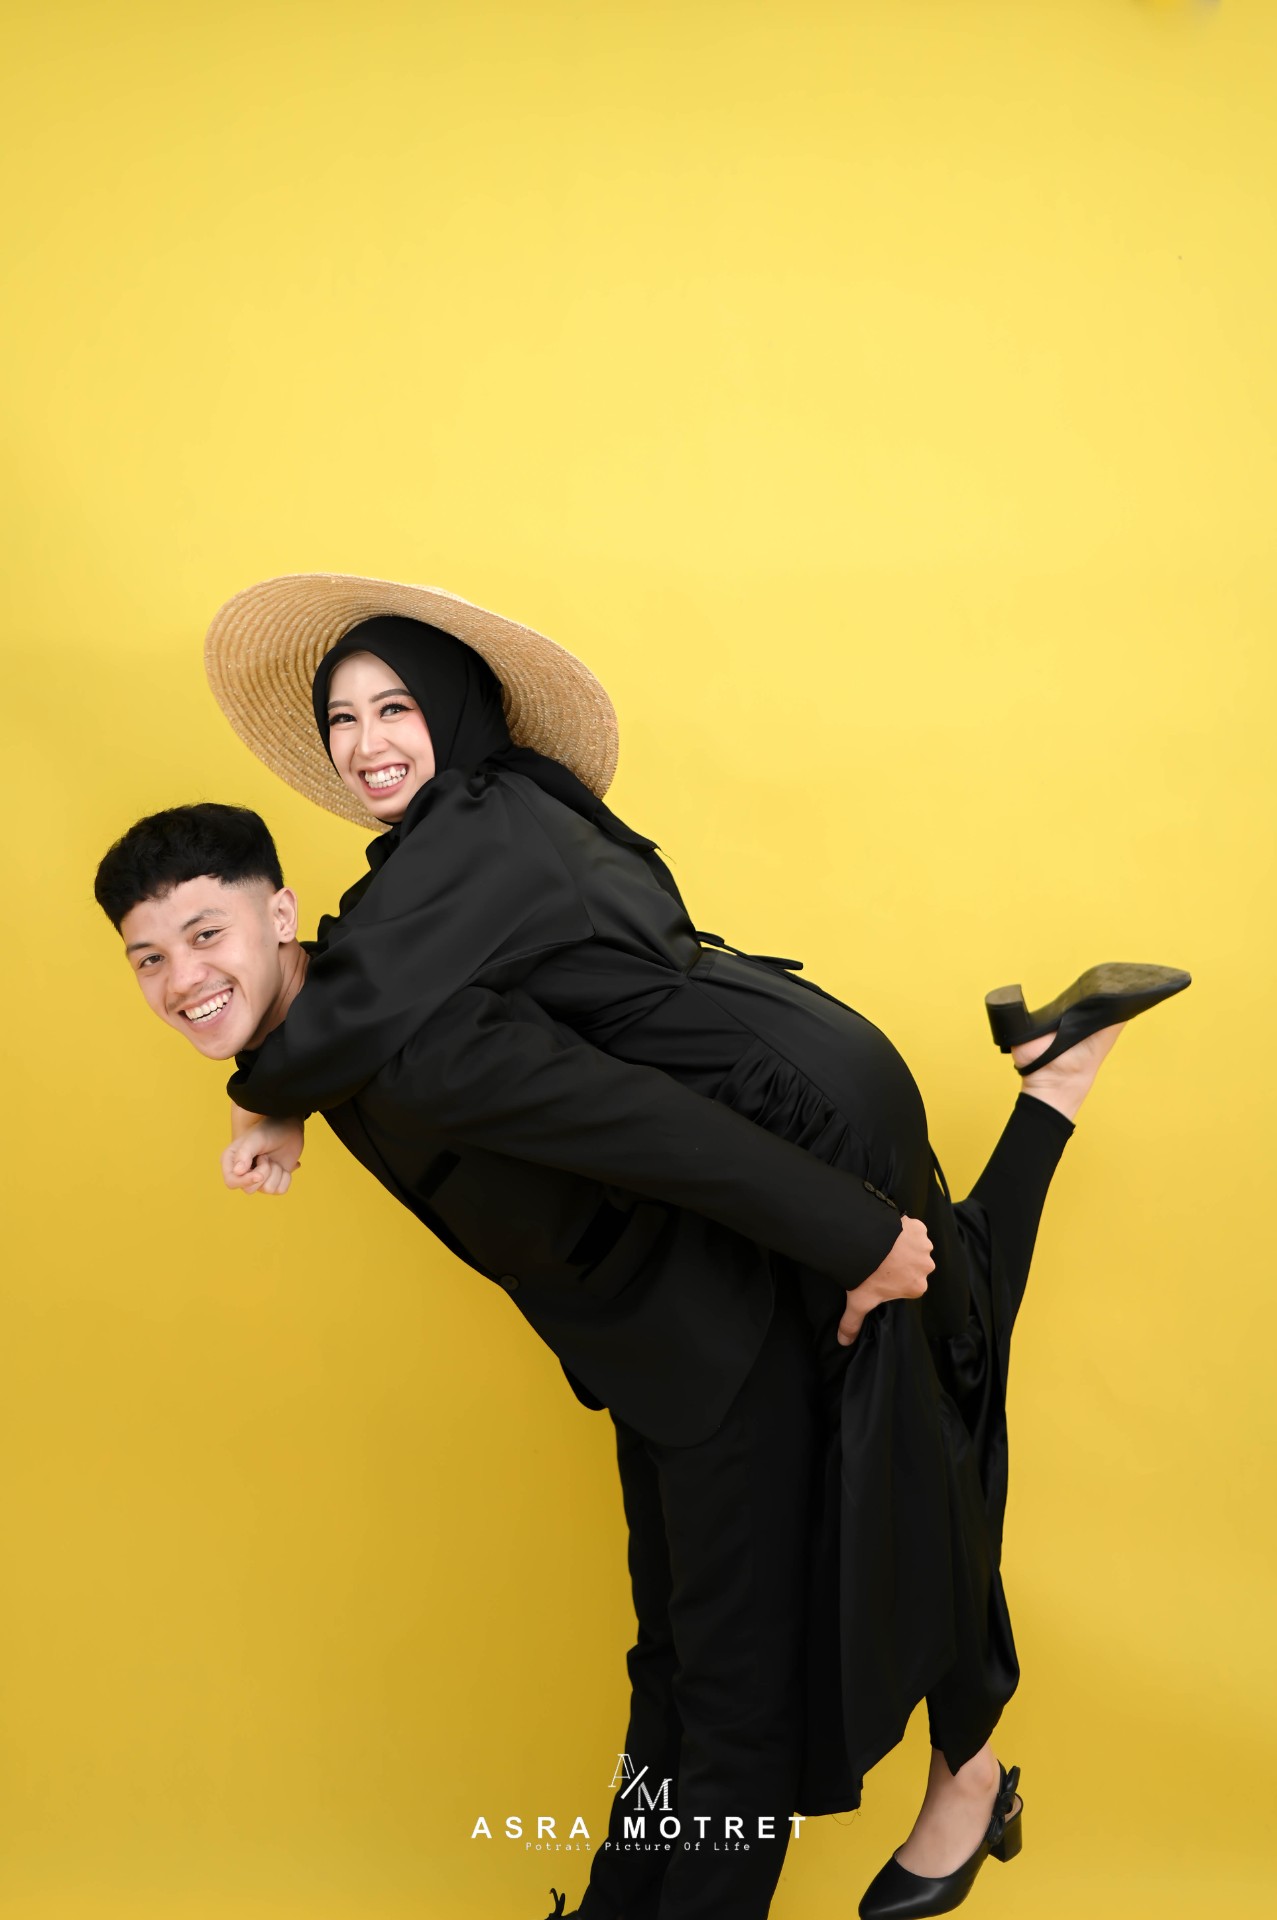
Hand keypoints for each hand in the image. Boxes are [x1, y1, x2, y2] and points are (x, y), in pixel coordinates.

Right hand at [221, 1115, 305, 1196]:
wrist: (289, 1127)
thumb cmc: (269, 1129)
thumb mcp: (256, 1138)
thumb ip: (245, 1153)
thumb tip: (237, 1172)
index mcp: (231, 1161)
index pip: (231, 1182)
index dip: (244, 1182)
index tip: (259, 1176)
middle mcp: (243, 1173)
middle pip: (249, 1189)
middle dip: (263, 1173)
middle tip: (266, 1157)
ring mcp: (258, 1179)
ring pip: (268, 1190)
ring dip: (276, 1172)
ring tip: (273, 1158)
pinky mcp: (273, 1181)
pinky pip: (281, 1190)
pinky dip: (286, 1177)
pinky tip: (283, 1165)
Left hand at [836, 1213, 934, 1346]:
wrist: (864, 1243)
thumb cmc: (865, 1274)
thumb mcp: (858, 1302)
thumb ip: (852, 1324)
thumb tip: (844, 1342)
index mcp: (916, 1287)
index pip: (907, 1284)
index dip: (893, 1279)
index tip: (880, 1274)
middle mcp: (925, 1267)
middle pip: (913, 1265)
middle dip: (899, 1262)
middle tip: (878, 1259)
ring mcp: (924, 1246)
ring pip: (914, 1246)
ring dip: (901, 1245)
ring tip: (881, 1244)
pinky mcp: (919, 1228)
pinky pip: (912, 1228)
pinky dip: (902, 1228)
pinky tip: (886, 1232)